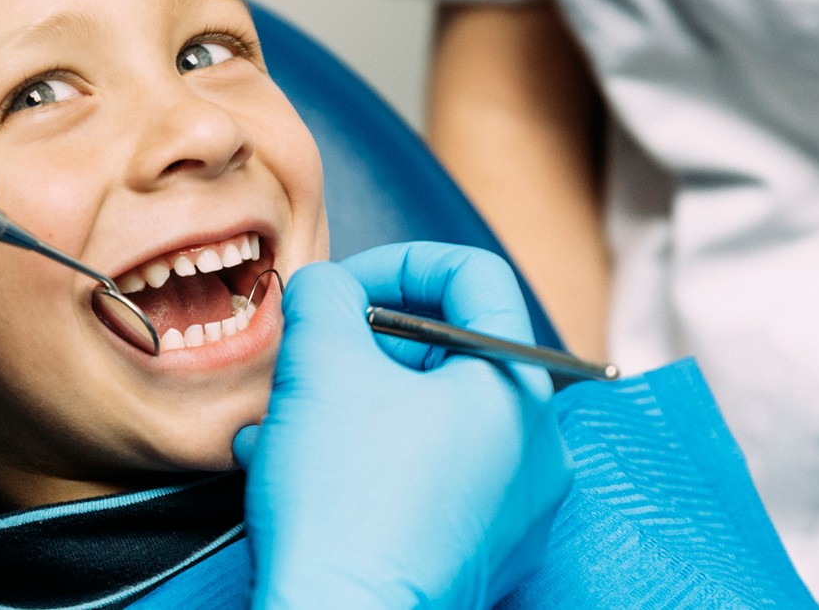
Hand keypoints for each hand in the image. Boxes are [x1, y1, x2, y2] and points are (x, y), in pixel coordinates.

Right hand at [233, 242, 570, 609]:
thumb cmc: (345, 503)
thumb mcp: (319, 362)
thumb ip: (325, 294)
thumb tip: (329, 289)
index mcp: (517, 386)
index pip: (475, 276)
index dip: (398, 263)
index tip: (341, 290)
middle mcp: (536, 448)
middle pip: (446, 355)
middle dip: (359, 350)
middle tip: (307, 363)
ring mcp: (513, 510)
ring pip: (425, 420)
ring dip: (347, 408)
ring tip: (282, 426)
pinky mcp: (479, 555)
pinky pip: (424, 479)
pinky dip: (364, 463)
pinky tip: (296, 474)